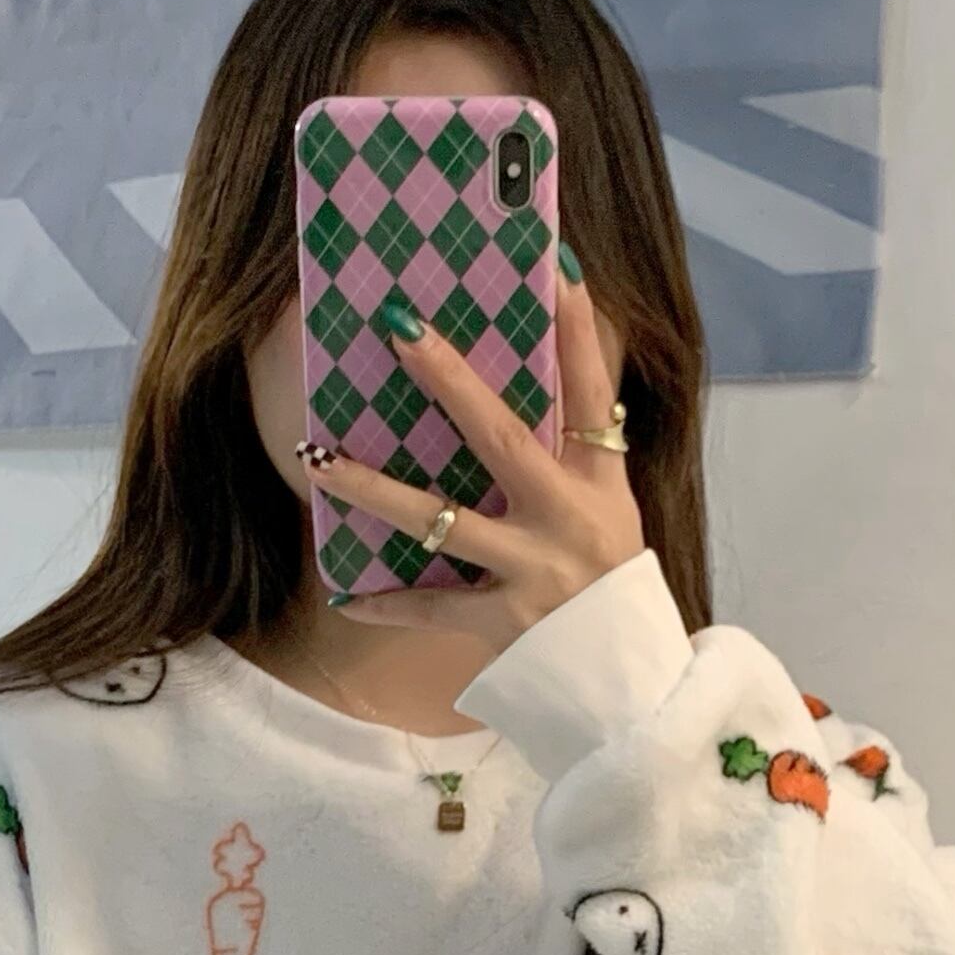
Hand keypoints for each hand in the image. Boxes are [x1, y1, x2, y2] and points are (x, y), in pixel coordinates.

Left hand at [308, 264, 643, 643]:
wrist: (635, 689)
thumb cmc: (615, 595)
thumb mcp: (612, 519)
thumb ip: (574, 465)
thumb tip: (523, 399)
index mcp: (601, 486)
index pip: (592, 392)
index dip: (578, 329)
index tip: (556, 265)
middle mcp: (568, 520)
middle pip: (502, 437)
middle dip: (449, 380)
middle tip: (400, 328)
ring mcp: (534, 571)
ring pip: (442, 519)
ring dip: (374, 489)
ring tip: (319, 458)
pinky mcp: (505, 623)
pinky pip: (433, 608)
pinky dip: (389, 605)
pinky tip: (346, 597)